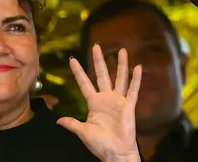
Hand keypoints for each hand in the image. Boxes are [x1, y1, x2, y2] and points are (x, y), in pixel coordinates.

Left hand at [57, 44, 140, 161]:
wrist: (115, 152)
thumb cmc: (100, 143)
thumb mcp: (83, 132)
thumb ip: (73, 123)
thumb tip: (59, 119)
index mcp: (94, 103)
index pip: (85, 84)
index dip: (79, 72)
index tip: (72, 60)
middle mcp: (107, 98)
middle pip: (102, 75)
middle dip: (99, 61)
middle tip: (97, 46)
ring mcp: (119, 100)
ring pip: (120, 78)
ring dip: (121, 65)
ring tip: (122, 51)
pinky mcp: (129, 106)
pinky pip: (133, 90)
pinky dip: (136, 79)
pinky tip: (138, 68)